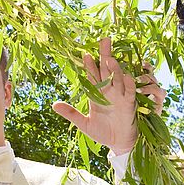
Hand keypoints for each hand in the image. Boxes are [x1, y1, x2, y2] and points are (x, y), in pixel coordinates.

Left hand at [52, 38, 165, 155]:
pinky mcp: (129, 104)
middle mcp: (109, 92)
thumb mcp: (84, 124)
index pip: (92, 76)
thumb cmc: (102, 133)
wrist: (119, 144)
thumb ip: (71, 113)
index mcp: (97, 95)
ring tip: (109, 58)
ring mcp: (120, 96)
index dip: (89, 66)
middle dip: (105, 55)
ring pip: (117, 79)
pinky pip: (129, 92)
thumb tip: (53, 104)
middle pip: (107, 70)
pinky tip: (126, 76)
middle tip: (104, 39)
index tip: (85, 54)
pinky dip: (128, 84)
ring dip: (114, 69)